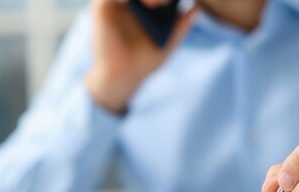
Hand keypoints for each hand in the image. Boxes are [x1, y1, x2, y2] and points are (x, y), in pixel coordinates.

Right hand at [85, 0, 199, 113]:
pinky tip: (137, 4)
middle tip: (164, 3)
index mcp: (143, 4)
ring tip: (158, 4)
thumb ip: (181, 26)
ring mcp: (114, 2)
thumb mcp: (169, 42)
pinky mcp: (101, 8)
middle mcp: (127, 0)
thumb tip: (197, 9)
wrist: (122, 77)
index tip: (171, 3)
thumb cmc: (144, 60)